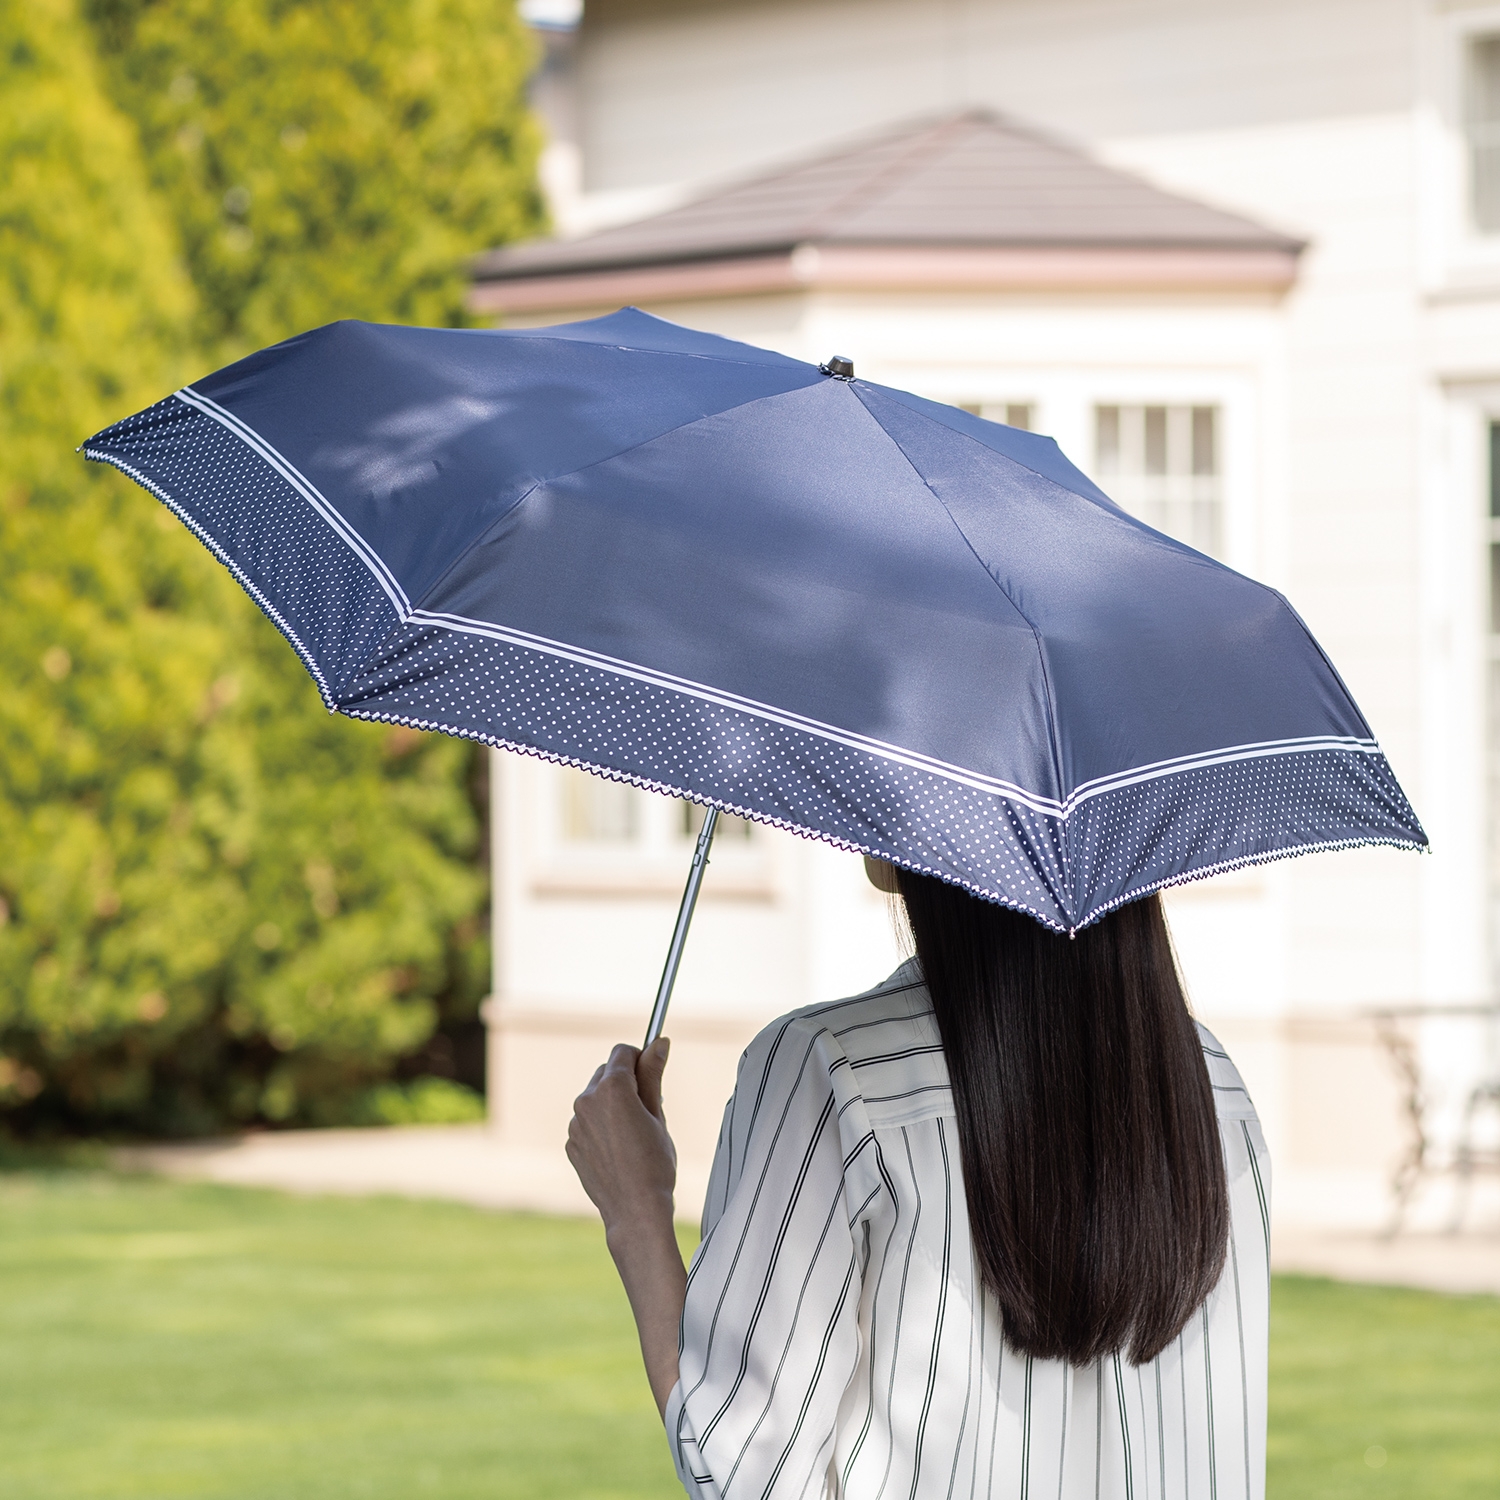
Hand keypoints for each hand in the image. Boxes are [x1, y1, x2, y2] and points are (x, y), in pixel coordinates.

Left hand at [567, 1038, 685, 1415]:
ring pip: (594, 1097)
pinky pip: (586, 1122)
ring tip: (633, 1135)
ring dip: (611, 1104)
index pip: (623, 1052)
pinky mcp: (570, 1143)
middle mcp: (586, 1100)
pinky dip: (600, 1127)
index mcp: (612, 1089)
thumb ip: (654, 1075)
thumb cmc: (655, 1164)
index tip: (653, 1075)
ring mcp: (574, 1124)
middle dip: (625, 1082)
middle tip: (647, 1110)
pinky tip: (618, 1150)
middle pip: (606, 1071)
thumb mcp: (658, 1115)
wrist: (635, 1211)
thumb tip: (659, 1041)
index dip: (641, 1059)